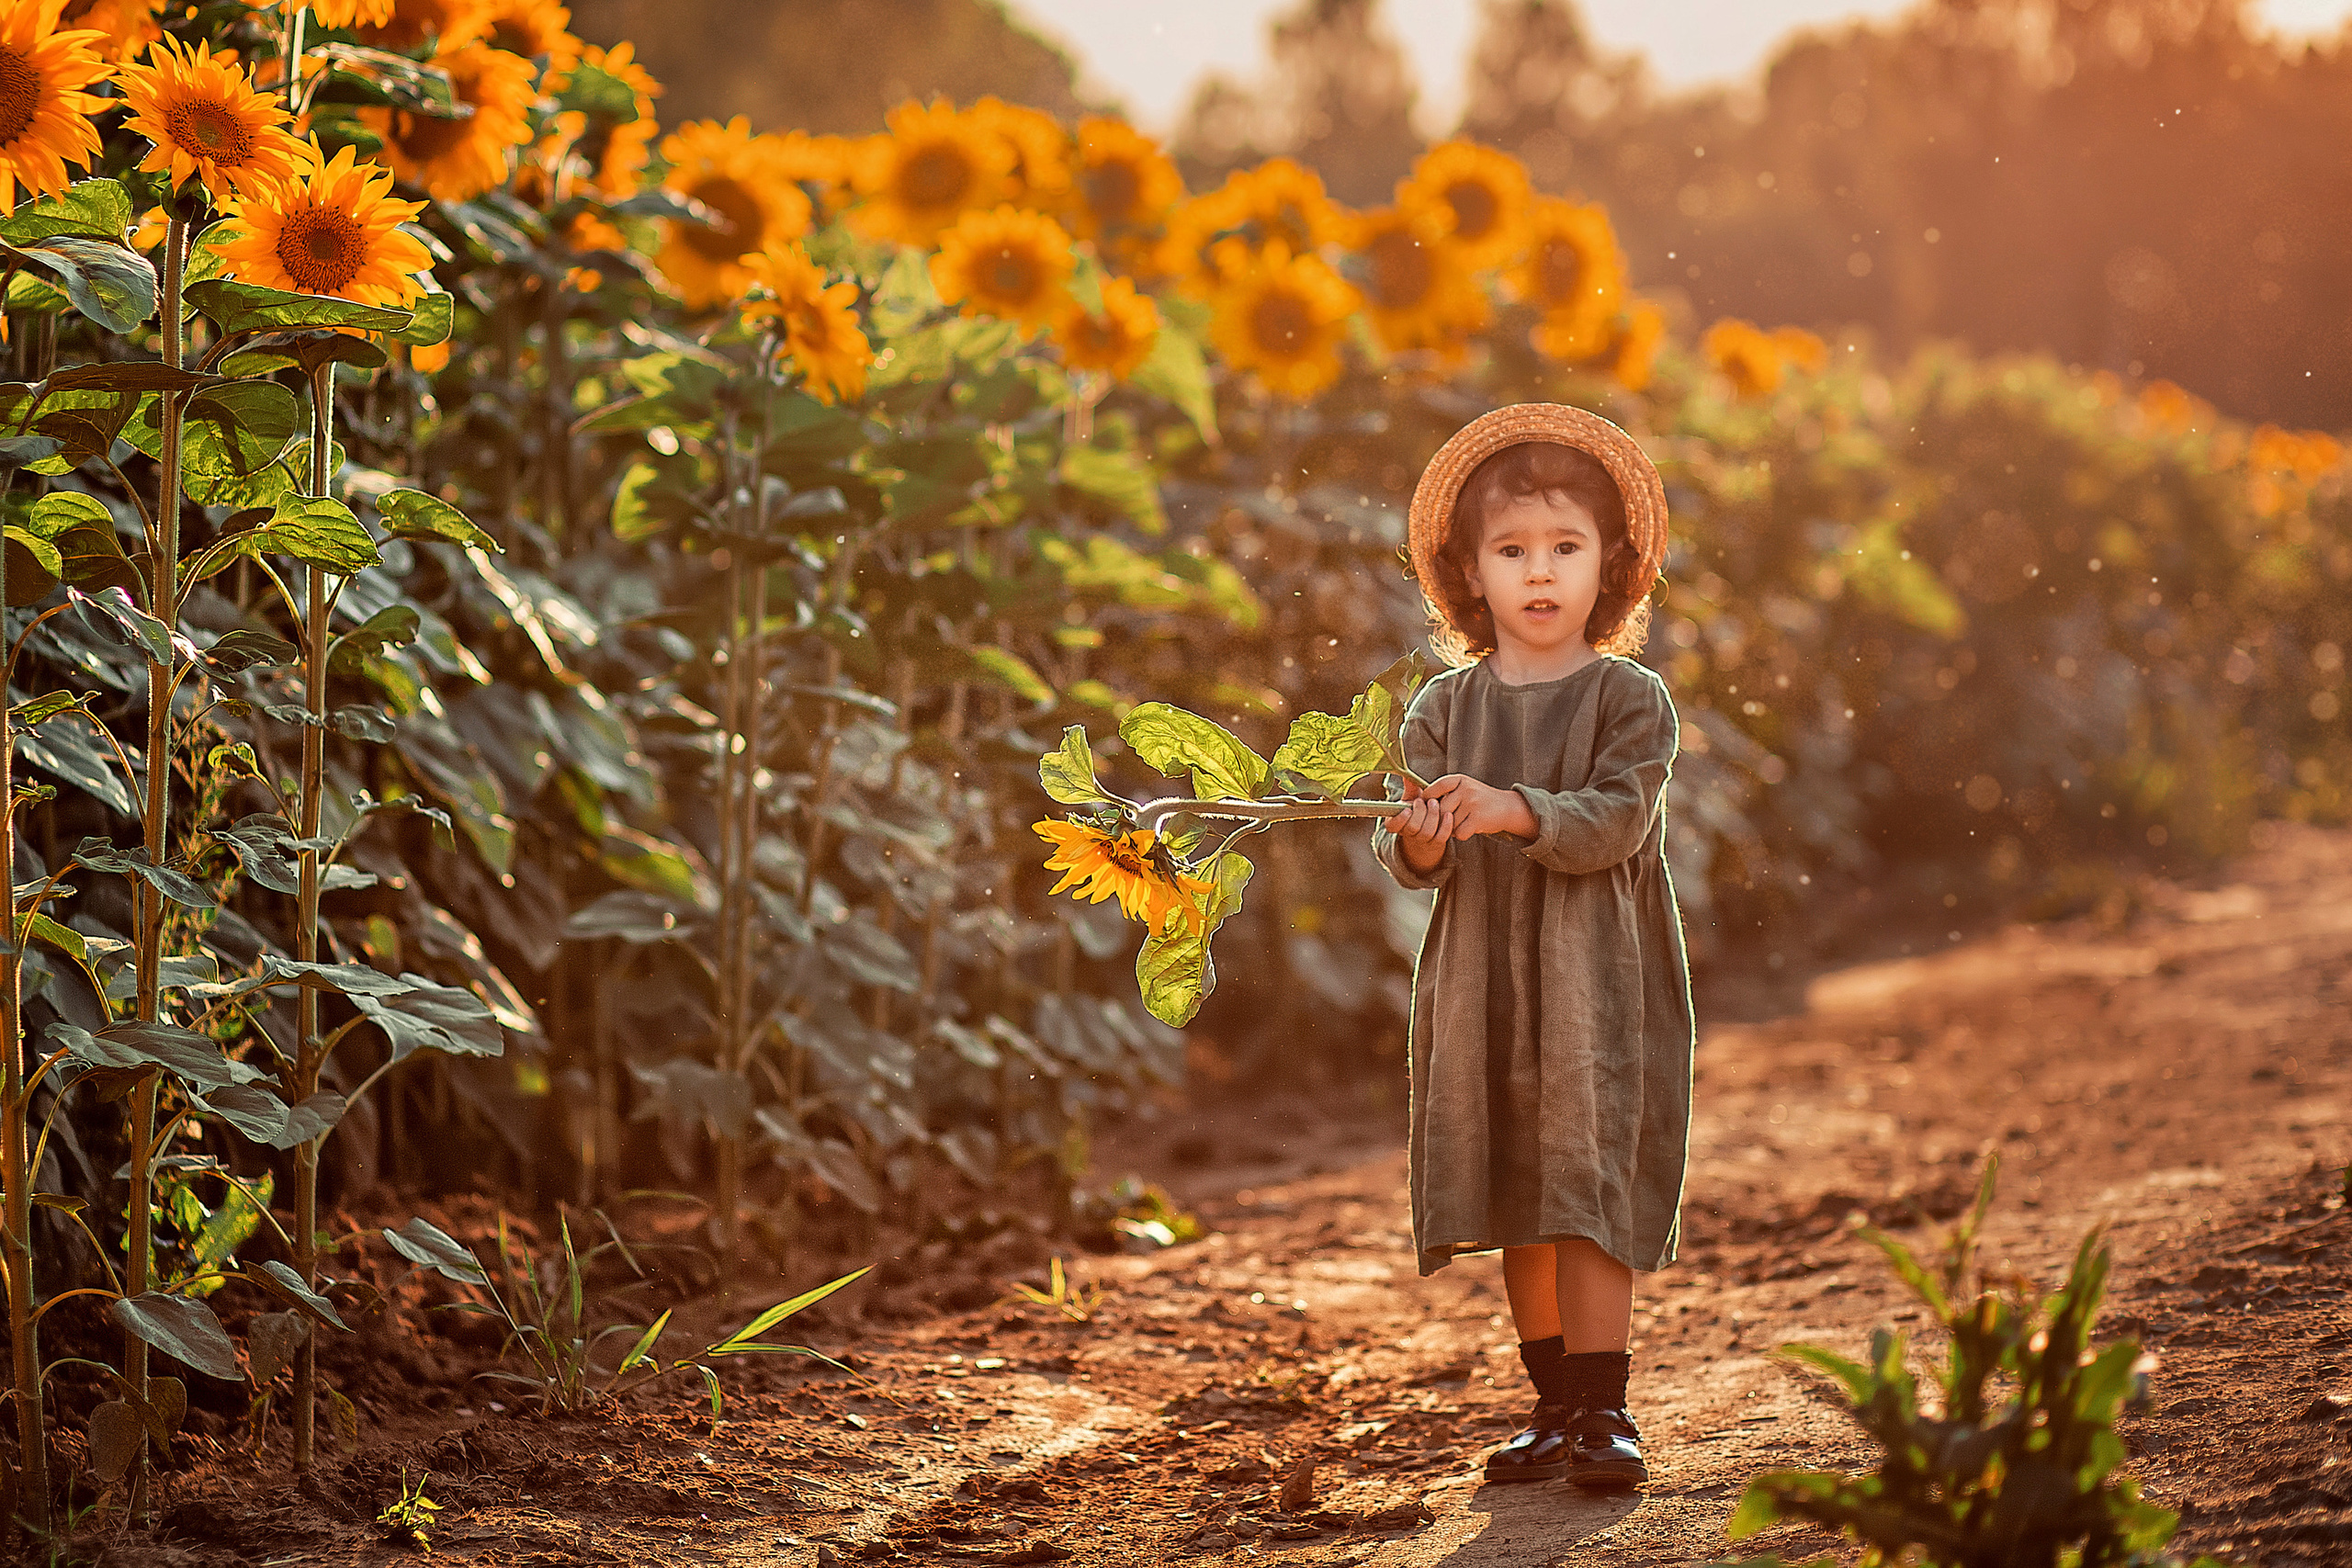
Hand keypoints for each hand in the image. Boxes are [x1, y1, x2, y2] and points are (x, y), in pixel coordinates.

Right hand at [1390, 775, 1460, 871]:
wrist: (1429, 825)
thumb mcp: (1412, 798)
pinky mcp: (1436, 842)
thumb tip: (1406, 776)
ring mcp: (1422, 840)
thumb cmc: (1418, 808)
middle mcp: (1408, 834)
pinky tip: (1449, 814)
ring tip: (1435, 803)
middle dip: (1420, 813)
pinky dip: (1446, 825)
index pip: (1392, 826)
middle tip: (1427, 800)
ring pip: (1427, 832)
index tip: (1408, 809)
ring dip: (1433, 816)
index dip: (1400, 819)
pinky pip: (1441, 837)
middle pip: (1412, 828)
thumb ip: (1409, 788)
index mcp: (1396, 823)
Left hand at [1418, 774, 1539, 841]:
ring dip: (1454, 828)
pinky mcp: (1478, 818)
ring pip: (1449, 823)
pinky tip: (1471, 828)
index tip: (1425, 807)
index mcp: (1459, 780)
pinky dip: (1463, 834)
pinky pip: (1460, 832)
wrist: (1508, 807)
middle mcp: (1465, 789)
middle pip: (1439, 810)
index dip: (1428, 798)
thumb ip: (1446, 793)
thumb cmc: (1480, 799)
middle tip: (1451, 820)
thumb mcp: (1464, 788)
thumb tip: (1420, 803)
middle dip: (1442, 819)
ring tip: (1465, 822)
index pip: (1435, 788)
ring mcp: (1472, 803)